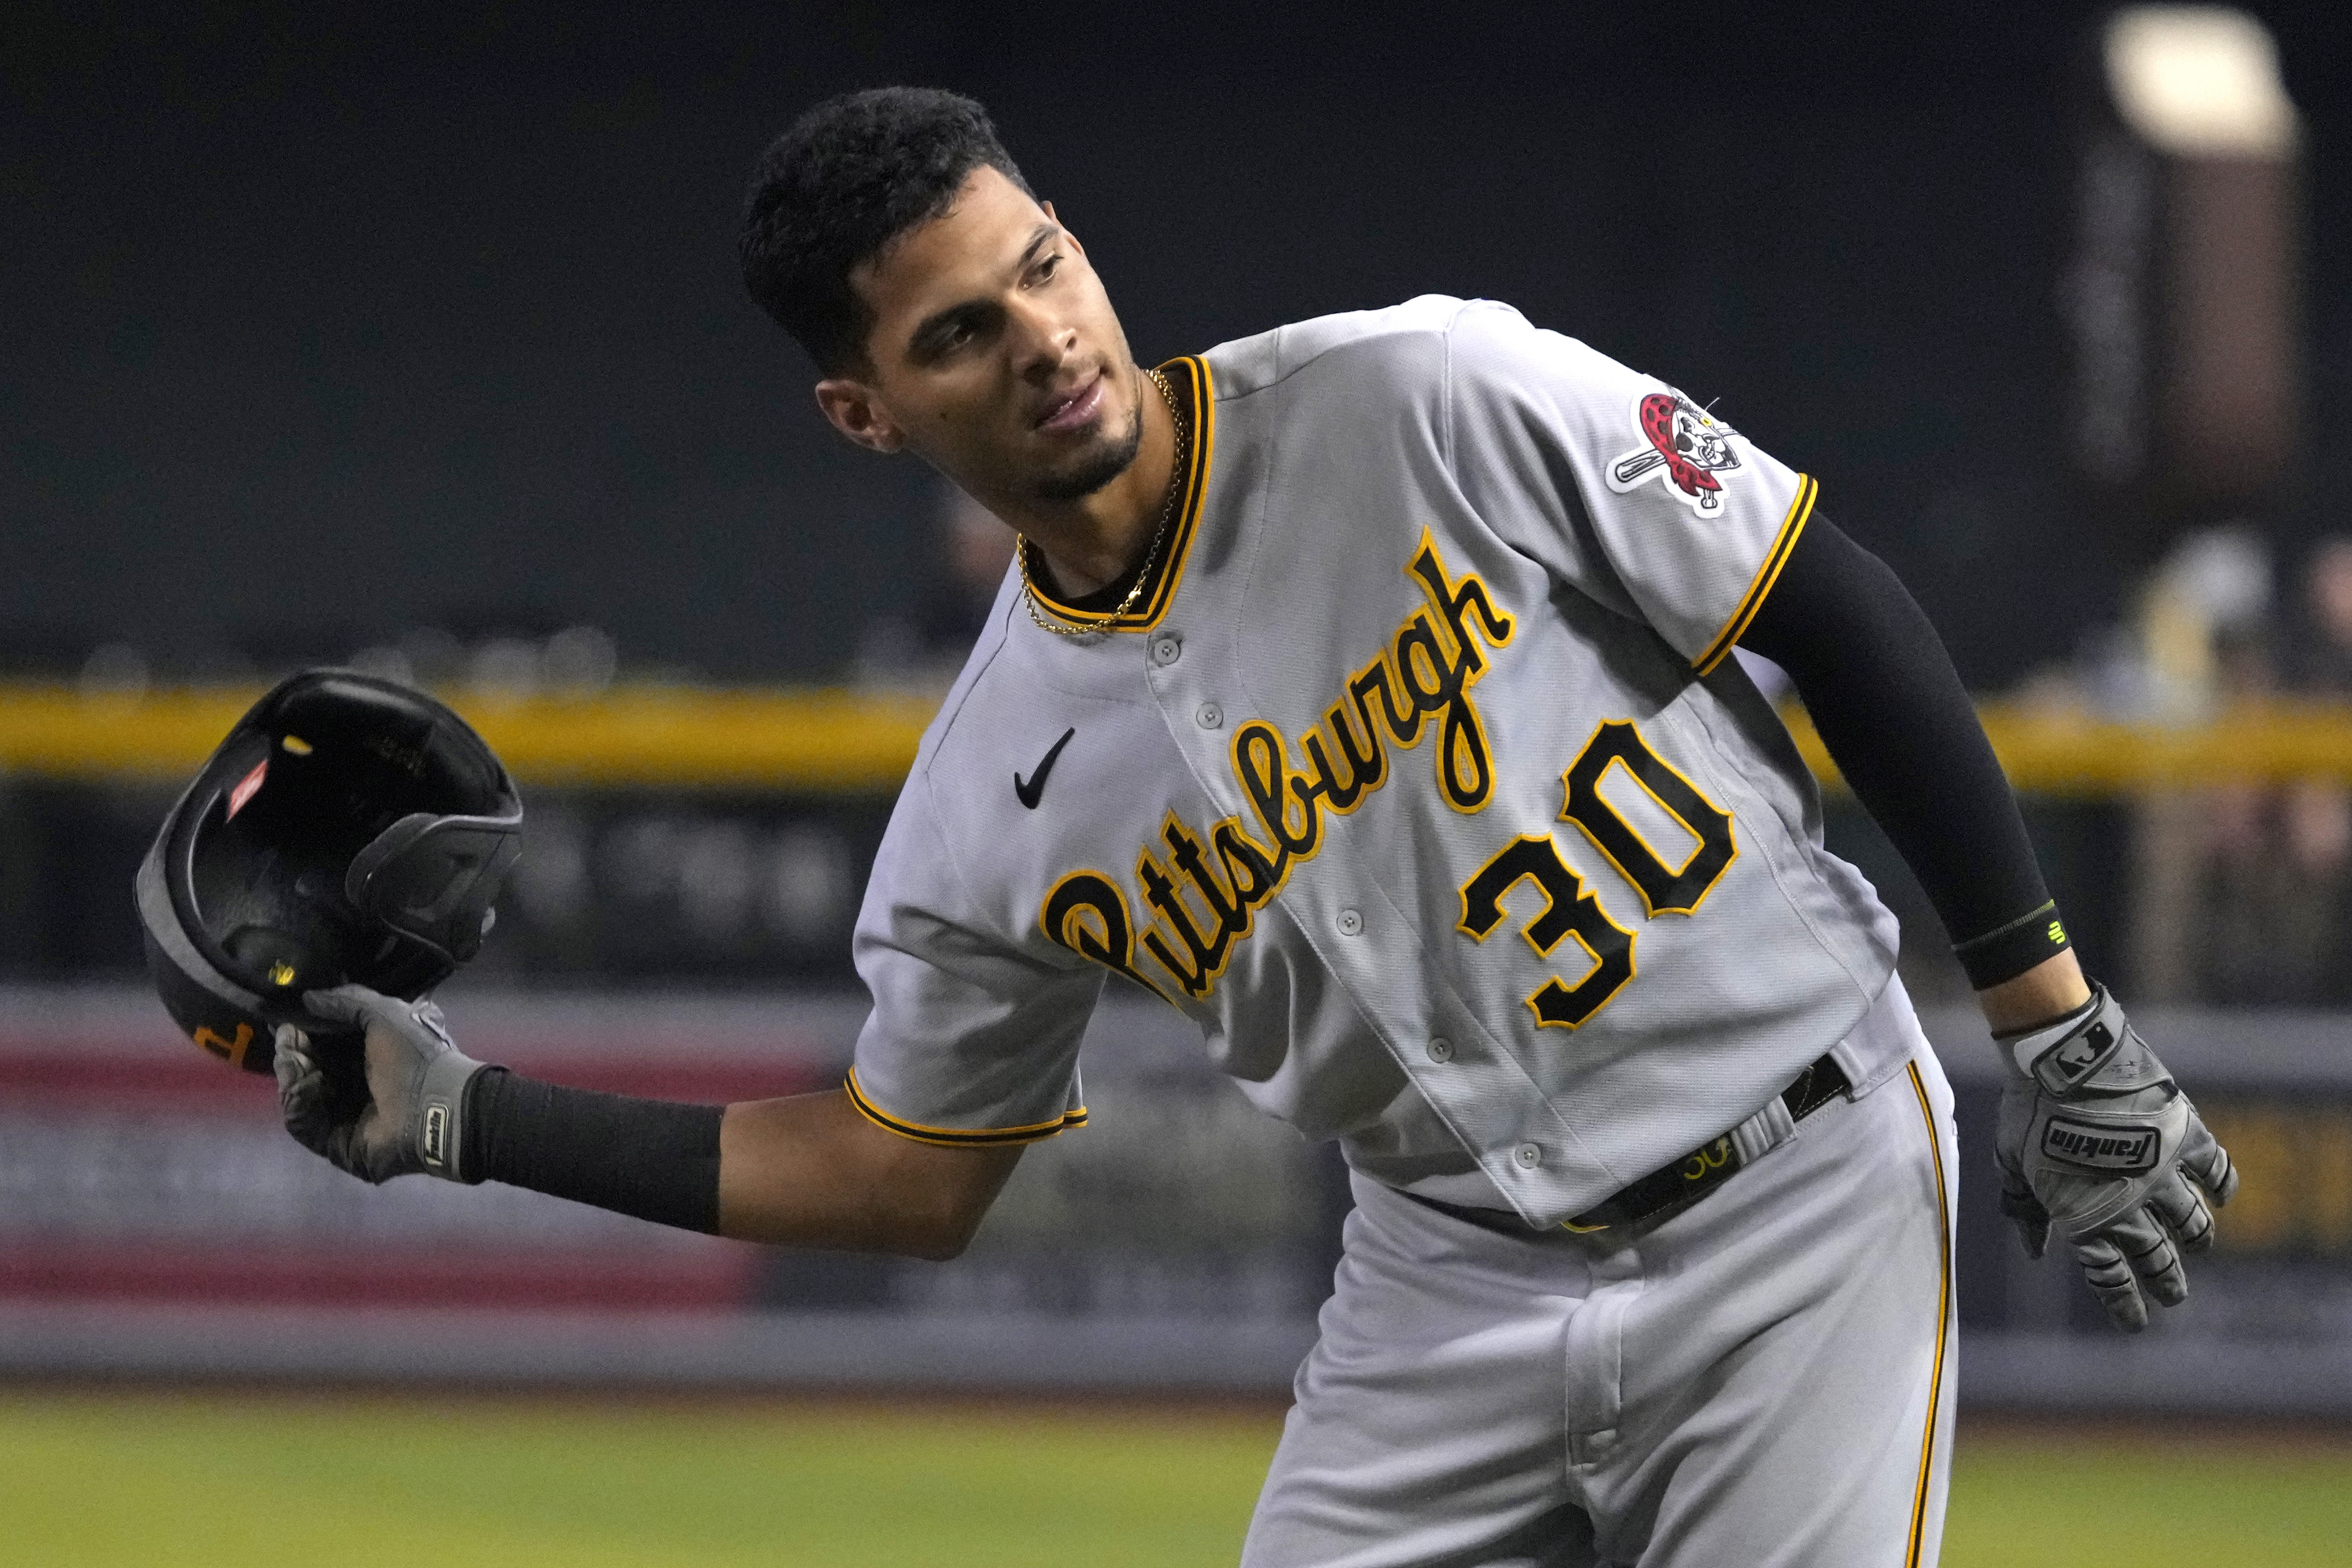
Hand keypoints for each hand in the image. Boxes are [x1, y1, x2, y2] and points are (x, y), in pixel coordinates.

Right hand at [275, 984, 488, 1183]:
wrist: (436, 1105)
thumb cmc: (417, 1057)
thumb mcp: (385, 1014)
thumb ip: (347, 1002)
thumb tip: (309, 997)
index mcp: (370, 1059)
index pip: (324, 1048)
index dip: (304, 1035)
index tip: (287, 1022)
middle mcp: (355, 1088)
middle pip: (306, 1072)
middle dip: (293, 1054)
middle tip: (287, 1039)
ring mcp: (344, 1119)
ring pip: (300, 1098)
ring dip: (292, 1075)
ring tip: (293, 1059)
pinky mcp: (336, 1145)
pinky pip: (304, 1125)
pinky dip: (299, 1103)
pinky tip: (305, 1084)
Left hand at [1992, 982, 2237, 1331]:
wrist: (2065, 1061)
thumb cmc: (2027, 1110)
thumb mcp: (2012, 1164)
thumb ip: (2024, 1209)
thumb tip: (2035, 1252)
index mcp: (2085, 1217)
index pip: (2110, 1275)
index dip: (2124, 1302)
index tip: (2136, 1323)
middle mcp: (2131, 1206)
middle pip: (2158, 1258)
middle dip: (2167, 1282)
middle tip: (2174, 1294)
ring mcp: (2163, 1174)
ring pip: (2193, 1225)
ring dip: (2197, 1240)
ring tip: (2198, 1245)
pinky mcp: (2187, 1139)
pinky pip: (2217, 1172)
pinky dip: (2222, 1186)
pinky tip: (2221, 1195)